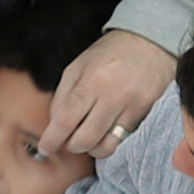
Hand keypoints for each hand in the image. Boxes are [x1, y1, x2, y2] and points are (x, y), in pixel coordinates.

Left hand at [38, 28, 175, 158]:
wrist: (148, 44)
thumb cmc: (107, 55)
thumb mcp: (77, 67)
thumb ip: (63, 95)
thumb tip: (54, 123)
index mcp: (89, 82)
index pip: (66, 120)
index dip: (53, 138)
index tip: (45, 148)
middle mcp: (111, 97)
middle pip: (85, 138)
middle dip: (72, 146)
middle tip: (67, 143)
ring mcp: (131, 107)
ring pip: (107, 145)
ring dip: (92, 149)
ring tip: (86, 140)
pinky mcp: (146, 114)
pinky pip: (124, 140)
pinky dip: (110, 143)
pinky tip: (104, 136)